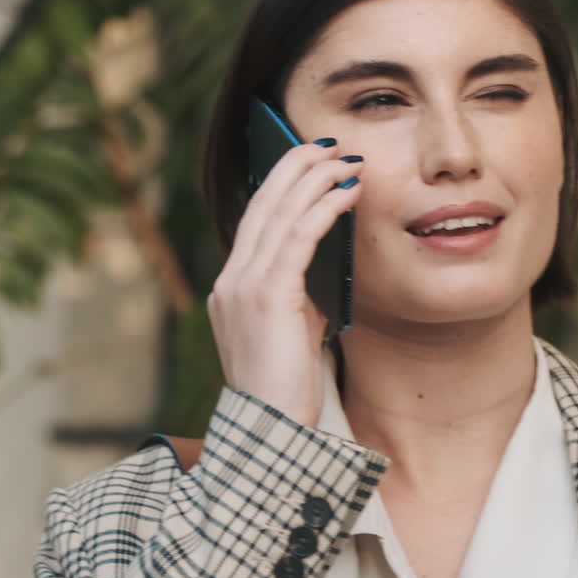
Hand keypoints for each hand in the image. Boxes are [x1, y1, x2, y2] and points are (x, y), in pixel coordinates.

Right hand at [207, 140, 362, 427]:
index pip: (255, 221)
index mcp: (231, 288)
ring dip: (315, 179)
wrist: (269, 433)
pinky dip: (323, 208)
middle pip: (263, 205)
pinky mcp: (267, 296)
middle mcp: (231, 281)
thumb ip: (299, 296)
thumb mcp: (290, 333)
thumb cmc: (286, 391)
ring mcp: (244, 287)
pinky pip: (298, 237)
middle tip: (328, 144)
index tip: (308, 161)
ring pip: (280, 214)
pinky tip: (347, 192)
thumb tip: (327, 262)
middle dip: (295, 167)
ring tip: (344, 159)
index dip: (281, 184)